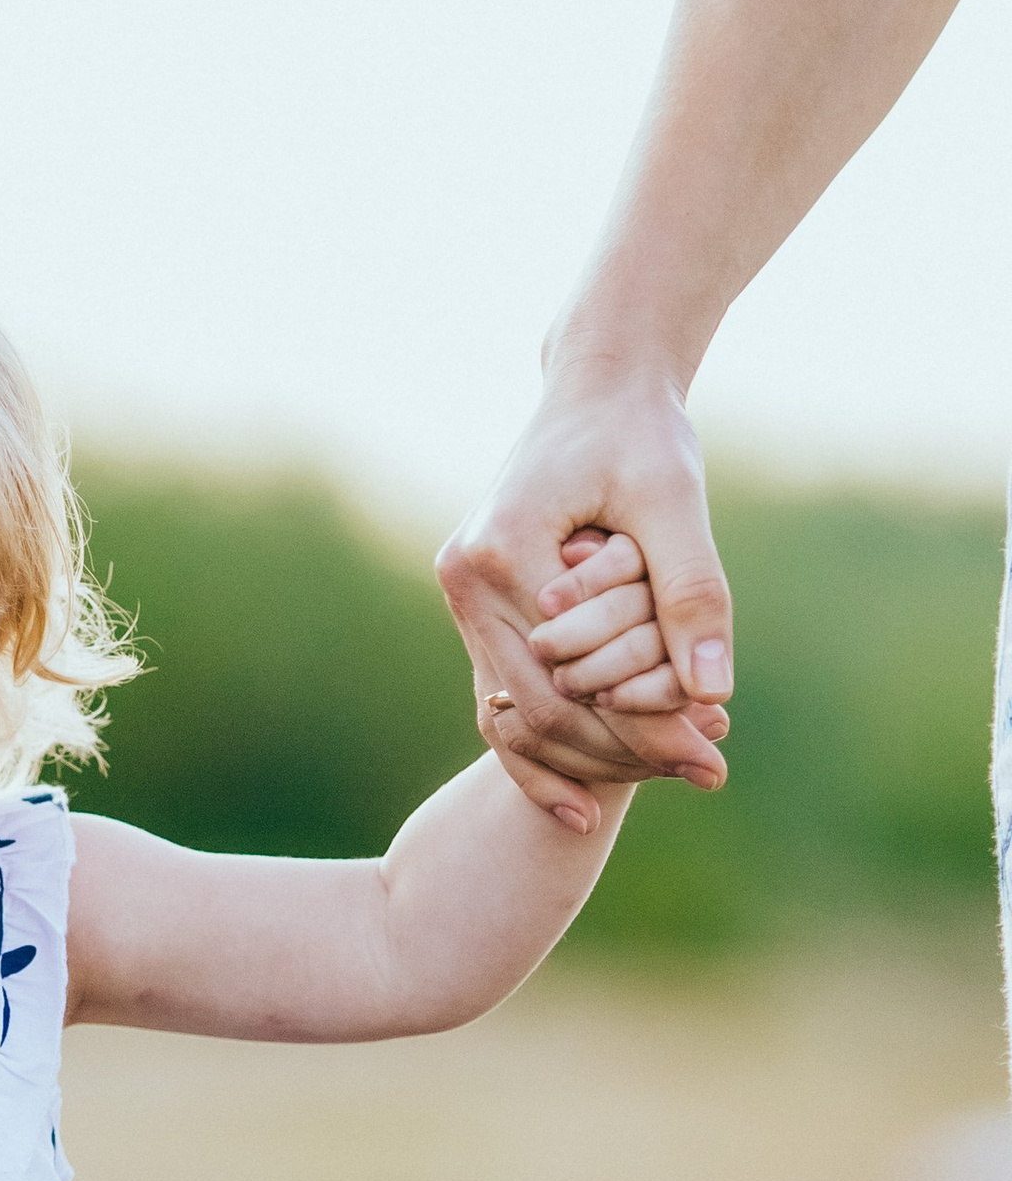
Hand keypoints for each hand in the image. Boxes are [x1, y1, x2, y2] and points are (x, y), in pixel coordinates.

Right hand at [437, 367, 733, 819]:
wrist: (596, 388)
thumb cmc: (640, 434)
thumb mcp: (677, 502)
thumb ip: (692, 592)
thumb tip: (713, 691)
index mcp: (501, 552)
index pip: (570, 679)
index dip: (642, 730)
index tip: (716, 758)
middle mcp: (466, 582)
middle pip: (539, 710)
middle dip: (626, 752)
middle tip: (712, 771)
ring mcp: (464, 597)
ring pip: (521, 714)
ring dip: (597, 753)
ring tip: (684, 768)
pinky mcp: (480, 606)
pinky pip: (509, 695)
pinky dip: (558, 740)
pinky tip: (599, 793)